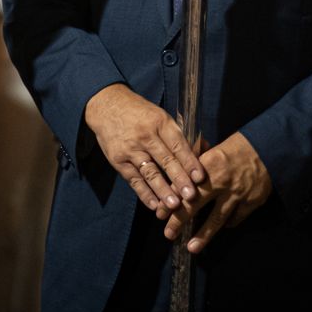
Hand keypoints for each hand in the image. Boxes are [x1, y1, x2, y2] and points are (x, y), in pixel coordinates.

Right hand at [83, 83, 203, 211]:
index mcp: (161, 123)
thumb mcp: (160, 116)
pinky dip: (144, 193)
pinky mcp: (118, 160)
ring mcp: (131, 149)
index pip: (178, 145)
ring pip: (150, 172)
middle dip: (179, 179)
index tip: (200, 177)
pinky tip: (154, 204)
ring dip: (162, 190)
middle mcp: (146, 136)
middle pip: (166, 160)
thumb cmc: (140, 113)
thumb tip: (203, 149)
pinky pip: (133, 179)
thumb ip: (178, 135)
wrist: (107, 106)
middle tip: (191, 196)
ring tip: (174, 205)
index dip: (190, 162)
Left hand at [160, 132, 271, 253]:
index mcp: (209, 165)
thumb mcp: (215, 149)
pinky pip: (236, 218)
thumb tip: (178, 171)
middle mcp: (222, 182)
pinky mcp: (251, 202)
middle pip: (196, 204)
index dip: (170, 200)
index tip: (160, 213)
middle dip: (179, 220)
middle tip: (168, 234)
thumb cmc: (239, 147)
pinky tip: (222, 227)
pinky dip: (228, 223)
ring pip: (216, 219)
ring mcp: (237, 194)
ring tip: (192, 248)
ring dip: (203, 235)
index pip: (184, 186)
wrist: (269, 148)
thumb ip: (198, 162)